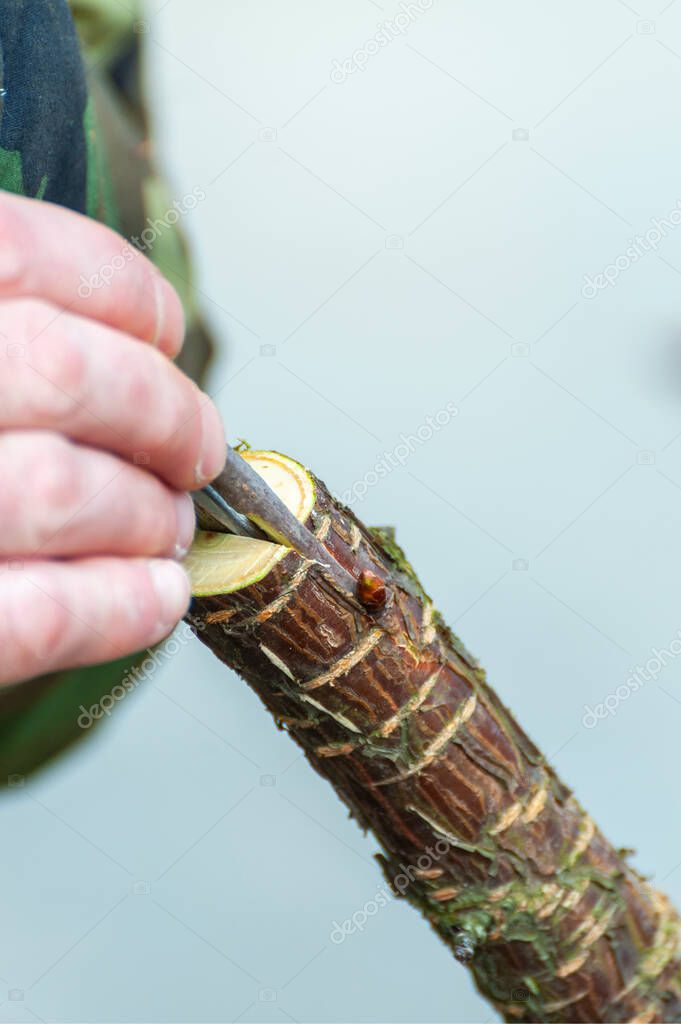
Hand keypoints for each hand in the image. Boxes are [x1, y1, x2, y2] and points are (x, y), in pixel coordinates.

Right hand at [0, 193, 225, 685]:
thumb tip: (126, 339)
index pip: (24, 255)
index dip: (126, 294)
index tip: (166, 334)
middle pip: (69, 376)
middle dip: (167, 414)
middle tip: (196, 448)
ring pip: (65, 492)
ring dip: (147, 513)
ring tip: (166, 524)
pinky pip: (37, 615)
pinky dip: (118, 608)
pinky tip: (156, 598)